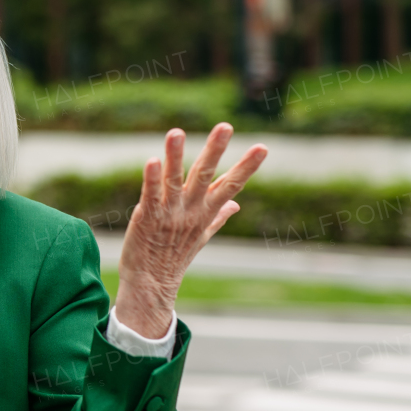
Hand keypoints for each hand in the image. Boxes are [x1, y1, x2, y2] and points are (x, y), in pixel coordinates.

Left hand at [115, 123, 267, 338]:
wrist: (152, 284)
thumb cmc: (174, 256)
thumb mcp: (201, 235)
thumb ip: (218, 216)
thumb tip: (236, 204)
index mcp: (205, 213)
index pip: (230, 185)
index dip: (246, 166)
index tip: (263, 147)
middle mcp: (190, 211)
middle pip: (205, 176)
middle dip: (215, 151)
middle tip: (225, 126)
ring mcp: (169, 214)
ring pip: (174, 180)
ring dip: (175, 156)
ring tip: (176, 132)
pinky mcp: (147, 218)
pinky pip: (150, 195)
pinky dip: (151, 178)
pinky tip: (151, 160)